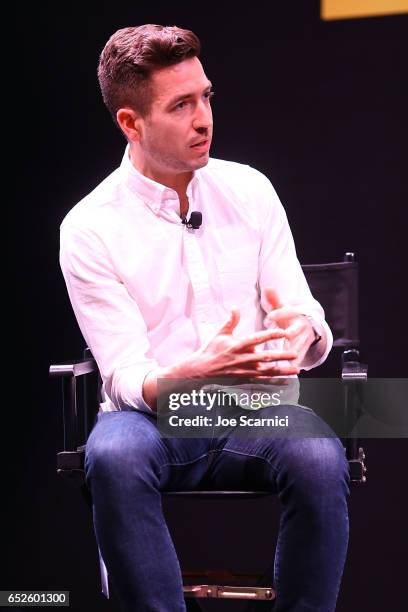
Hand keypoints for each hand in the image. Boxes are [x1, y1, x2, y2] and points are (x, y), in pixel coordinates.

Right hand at [143, 306, 299, 409]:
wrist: (201, 370)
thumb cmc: (211, 350)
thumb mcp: (220, 334)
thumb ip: (231, 321)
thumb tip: (235, 307)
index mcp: (238, 345)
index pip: (258, 338)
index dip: (271, 334)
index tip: (284, 332)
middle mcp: (243, 359)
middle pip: (266, 357)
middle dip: (282, 355)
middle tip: (295, 353)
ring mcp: (245, 371)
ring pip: (267, 371)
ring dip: (282, 371)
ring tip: (296, 370)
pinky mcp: (245, 379)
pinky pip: (262, 381)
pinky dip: (274, 381)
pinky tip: (284, 381)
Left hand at [263, 288, 315, 367]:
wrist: (307, 327)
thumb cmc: (289, 317)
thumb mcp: (283, 308)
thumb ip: (275, 300)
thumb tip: (268, 287)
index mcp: (294, 315)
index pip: (286, 312)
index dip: (278, 314)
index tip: (268, 317)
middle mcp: (301, 327)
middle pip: (295, 330)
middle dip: (289, 333)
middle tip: (284, 336)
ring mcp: (304, 338)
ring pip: (299, 345)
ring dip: (294, 351)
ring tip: (287, 358)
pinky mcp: (304, 348)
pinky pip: (300, 356)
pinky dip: (295, 362)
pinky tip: (290, 368)